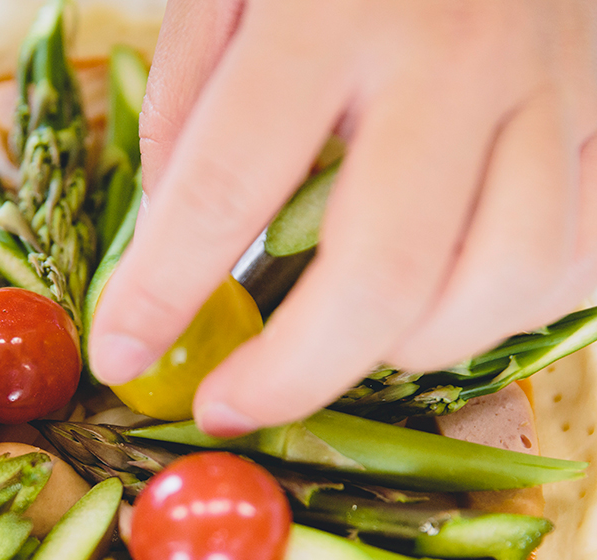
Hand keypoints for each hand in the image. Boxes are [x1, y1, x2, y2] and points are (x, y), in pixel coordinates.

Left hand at [88, 0, 596, 435]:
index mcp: (333, 7)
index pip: (229, 184)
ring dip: (411, 345)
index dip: (164, 293)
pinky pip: (576, 255)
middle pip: (386, 271)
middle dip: (295, 373)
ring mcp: (555, 83)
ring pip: (506, 278)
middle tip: (228, 407)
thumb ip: (186, 111)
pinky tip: (445, 297)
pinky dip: (506, 307)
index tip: (121, 357)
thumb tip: (169, 248)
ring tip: (346, 337)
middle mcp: (458, 52)